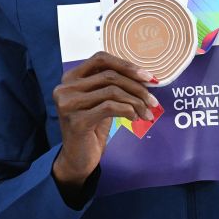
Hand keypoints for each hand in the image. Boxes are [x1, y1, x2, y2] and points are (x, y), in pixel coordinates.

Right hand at [52, 51, 157, 190]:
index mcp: (70, 78)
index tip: (148, 77)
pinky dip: (128, 111)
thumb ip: (111, 87)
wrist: (78, 159)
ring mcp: (68, 104)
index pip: (100, 59)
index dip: (126, 65)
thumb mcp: (100, 102)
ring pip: (112, 91)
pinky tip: (134, 118)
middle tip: (153, 101)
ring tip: (147, 113)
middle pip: (109, 75)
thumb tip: (143, 77)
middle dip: (136, 87)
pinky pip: (110, 108)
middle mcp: (65, 88)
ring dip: (136, 101)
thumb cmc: (91, 128)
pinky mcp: (76, 120)